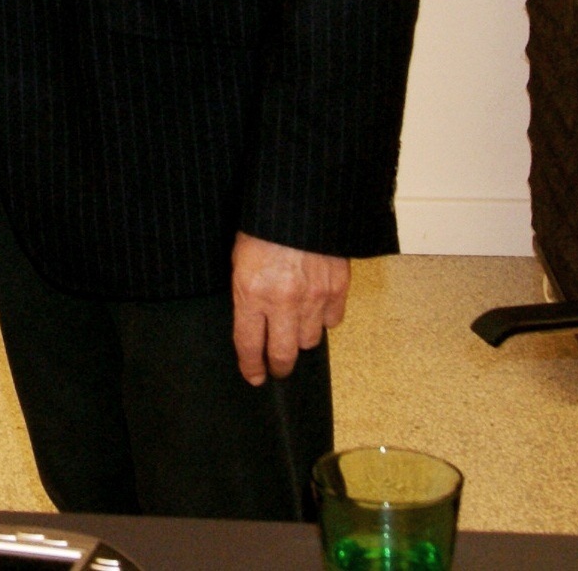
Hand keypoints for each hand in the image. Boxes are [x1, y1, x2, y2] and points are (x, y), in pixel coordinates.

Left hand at [231, 232, 347, 385]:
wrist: (300, 200)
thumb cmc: (263, 225)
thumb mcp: (240, 258)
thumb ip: (247, 293)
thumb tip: (253, 322)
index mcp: (252, 292)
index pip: (249, 344)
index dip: (251, 366)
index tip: (254, 376)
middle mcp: (283, 301)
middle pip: (283, 354)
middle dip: (278, 367)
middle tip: (277, 369)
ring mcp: (314, 297)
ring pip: (309, 340)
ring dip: (300, 338)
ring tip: (294, 330)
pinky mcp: (338, 288)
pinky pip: (333, 320)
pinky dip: (324, 319)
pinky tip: (316, 309)